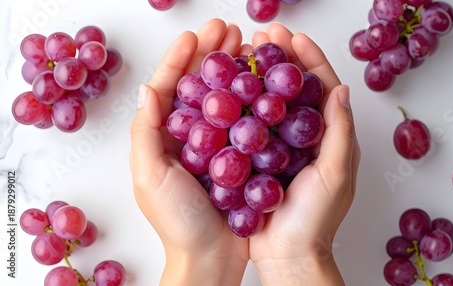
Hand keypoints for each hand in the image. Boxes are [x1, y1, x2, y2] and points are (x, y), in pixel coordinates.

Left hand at [129, 19, 251, 285]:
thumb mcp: (152, 178)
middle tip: (228, 30)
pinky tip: (260, 82)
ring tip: (245, 46)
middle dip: (210, 55)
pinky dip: (249, 98)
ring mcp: (212, 144)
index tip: (196, 36)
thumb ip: (146, 133)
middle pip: (197, 86)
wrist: (210, 258)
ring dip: (231, 70)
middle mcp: (186, 136)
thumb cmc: (178, 223)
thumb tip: (148, 89)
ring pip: (221, 97)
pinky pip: (241, 119)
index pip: (169, 88)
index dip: (181, 59)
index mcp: (161, 137)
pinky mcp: (235, 155)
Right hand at [248, 23, 360, 285]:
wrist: (287, 254)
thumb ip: (340, 132)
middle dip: (283, 59)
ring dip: (261, 75)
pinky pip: (253, 123)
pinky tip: (231, 90)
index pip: (323, 87)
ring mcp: (282, 146)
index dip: (310, 59)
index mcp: (331, 137)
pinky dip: (244, 104)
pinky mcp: (260, 157)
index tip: (293, 37)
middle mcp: (307, 137)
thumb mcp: (335, 174)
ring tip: (247, 54)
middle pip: (295, 88)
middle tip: (265, 36)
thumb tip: (342, 90)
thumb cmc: (314, 219)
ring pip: (272, 101)